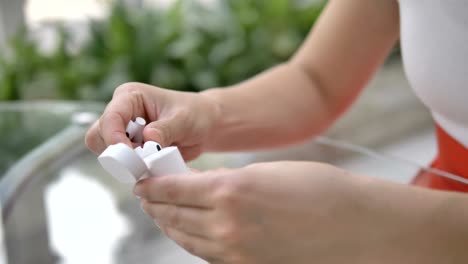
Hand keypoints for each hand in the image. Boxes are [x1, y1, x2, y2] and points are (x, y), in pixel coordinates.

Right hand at [85, 83, 219, 160]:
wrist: (205, 125)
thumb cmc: (196, 114)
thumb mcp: (184, 120)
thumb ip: (165, 129)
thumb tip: (148, 139)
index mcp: (130, 96)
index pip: (111, 117)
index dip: (115, 139)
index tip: (131, 157)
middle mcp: (121, 111)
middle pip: (98, 135)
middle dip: (116, 152)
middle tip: (141, 162)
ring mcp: (123, 130)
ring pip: (105, 151)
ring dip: (124, 162)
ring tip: (150, 161)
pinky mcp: (129, 147)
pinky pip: (120, 162)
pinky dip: (132, 168)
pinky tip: (152, 164)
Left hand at [134, 161, 405, 263]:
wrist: (356, 226)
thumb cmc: (319, 190)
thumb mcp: (266, 172)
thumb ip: (229, 181)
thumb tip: (205, 186)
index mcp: (229, 192)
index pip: (172, 189)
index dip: (153, 185)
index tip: (143, 182)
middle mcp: (225, 226)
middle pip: (173, 216)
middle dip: (155, 205)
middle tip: (146, 196)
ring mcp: (235, 253)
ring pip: (186, 239)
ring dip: (169, 224)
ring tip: (161, 214)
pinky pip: (207, 254)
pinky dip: (193, 240)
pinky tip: (191, 231)